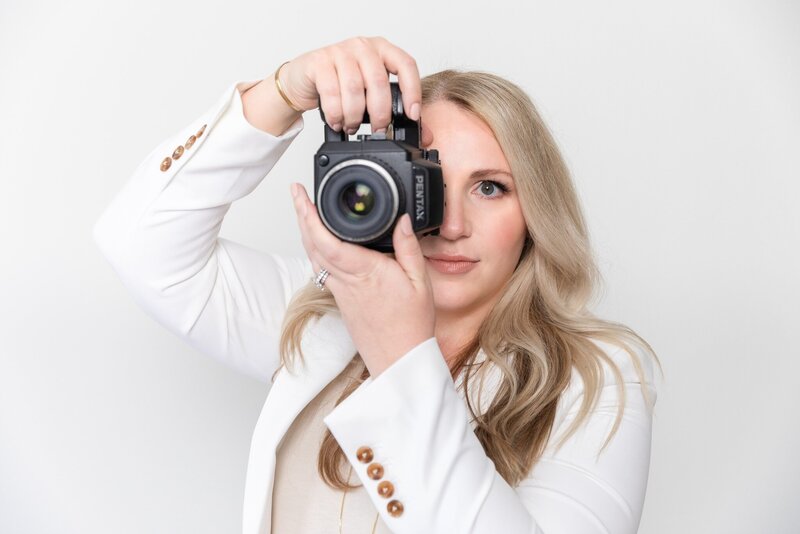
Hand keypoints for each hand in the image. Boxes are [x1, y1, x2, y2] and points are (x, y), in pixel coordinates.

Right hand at [278, 36, 421, 133]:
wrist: (304, 79)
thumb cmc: (341, 84)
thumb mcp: (371, 95)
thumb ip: (397, 111)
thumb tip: (424, 135)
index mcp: (382, 50)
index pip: (406, 64)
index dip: (413, 91)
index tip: (412, 115)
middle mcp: (363, 46)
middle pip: (378, 81)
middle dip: (379, 113)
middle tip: (377, 130)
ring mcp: (340, 51)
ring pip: (354, 88)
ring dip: (354, 116)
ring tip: (352, 127)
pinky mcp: (319, 62)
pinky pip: (331, 92)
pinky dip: (336, 113)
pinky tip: (337, 121)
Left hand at [291, 183, 435, 377]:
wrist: (399, 359)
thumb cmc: (411, 326)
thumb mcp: (420, 282)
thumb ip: (408, 247)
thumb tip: (403, 220)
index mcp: (365, 272)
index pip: (328, 240)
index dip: (310, 216)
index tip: (303, 195)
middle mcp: (346, 281)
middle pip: (312, 244)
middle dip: (301, 216)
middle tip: (297, 194)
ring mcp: (340, 291)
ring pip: (314, 257)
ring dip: (306, 232)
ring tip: (306, 211)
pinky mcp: (341, 300)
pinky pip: (321, 270)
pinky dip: (316, 250)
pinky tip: (321, 242)